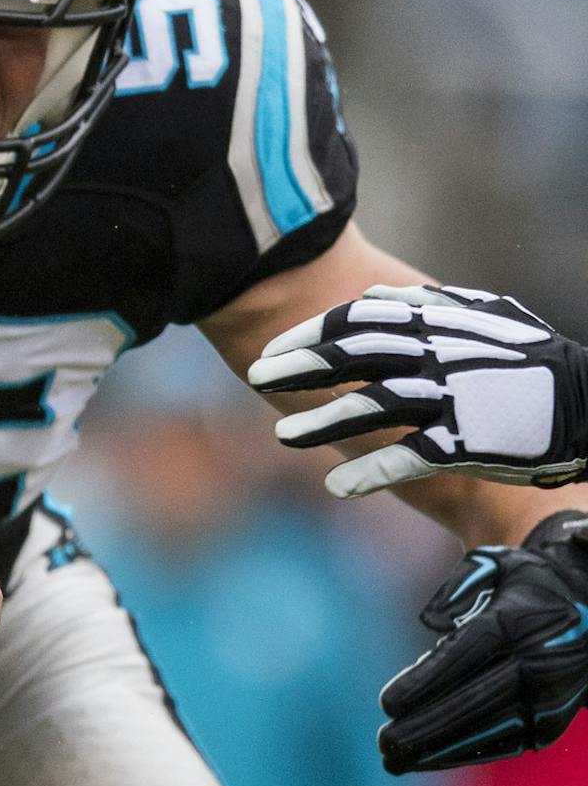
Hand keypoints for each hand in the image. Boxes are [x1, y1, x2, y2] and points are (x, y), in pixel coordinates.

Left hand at [246, 284, 587, 496]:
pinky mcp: (467, 442)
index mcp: (438, 324)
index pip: (355, 321)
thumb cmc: (531, 361)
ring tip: (283, 436)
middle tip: (255, 378)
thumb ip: (427, 306)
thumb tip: (373, 298)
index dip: (308, 336)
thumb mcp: (485, 317)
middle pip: (351, 357)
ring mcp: (451, 399)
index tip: (272, 351)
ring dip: (321, 423)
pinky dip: (369, 472)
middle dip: (298, 368)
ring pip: (370, 407)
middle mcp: (438, 356)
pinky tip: (336, 487)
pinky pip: (408, 457)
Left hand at [377, 510, 587, 772]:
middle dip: (427, 726)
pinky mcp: (552, 722)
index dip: (426, 682)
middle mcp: (538, 663)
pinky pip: (505, 743)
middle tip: (382, 743)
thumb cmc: (528, 585)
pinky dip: (467, 753)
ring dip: (441, 749)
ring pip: (490, 730)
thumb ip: (461, 583)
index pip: (467, 655)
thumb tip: (430, 621)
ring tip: (395, 762)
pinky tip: (430, 760)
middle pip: (476, 701)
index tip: (386, 703)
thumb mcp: (498, 564)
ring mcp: (549, 698)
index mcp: (519, 622)